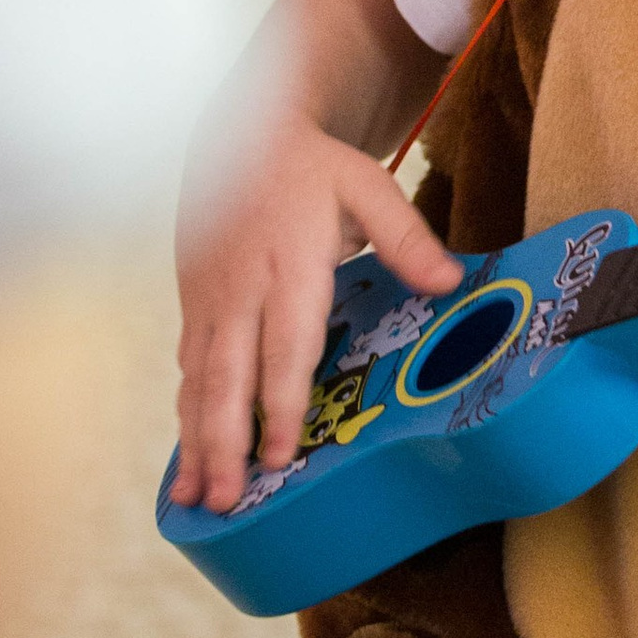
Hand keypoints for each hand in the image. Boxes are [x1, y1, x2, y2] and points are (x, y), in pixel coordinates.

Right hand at [169, 113, 461, 513]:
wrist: (241, 137)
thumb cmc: (316, 169)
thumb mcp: (369, 187)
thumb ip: (408, 236)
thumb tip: (451, 281)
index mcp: (289, 267)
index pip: (284, 346)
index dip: (281, 403)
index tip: (280, 454)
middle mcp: (240, 291)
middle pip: (228, 378)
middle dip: (225, 443)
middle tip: (226, 500)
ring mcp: (208, 301)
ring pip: (198, 381)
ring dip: (196, 442)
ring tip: (195, 499)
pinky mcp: (192, 304)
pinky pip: (187, 369)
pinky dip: (185, 415)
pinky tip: (188, 456)